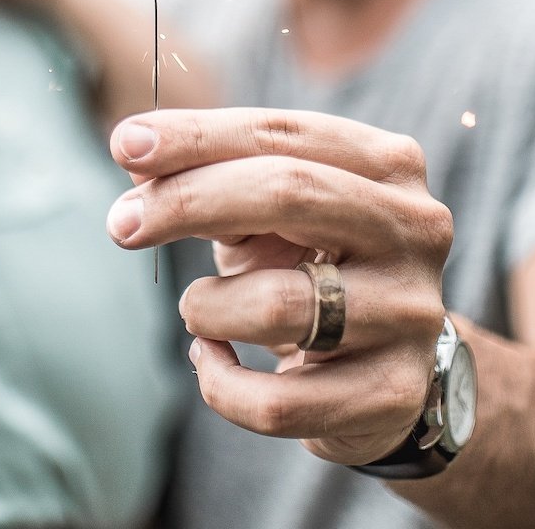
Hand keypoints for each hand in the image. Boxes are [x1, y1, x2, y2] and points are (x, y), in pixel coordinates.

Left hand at [106, 107, 452, 465]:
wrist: (383, 360)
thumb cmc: (310, 259)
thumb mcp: (266, 208)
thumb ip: (207, 171)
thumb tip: (134, 148)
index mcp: (385, 163)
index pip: (281, 132)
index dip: (196, 135)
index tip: (125, 142)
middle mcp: (413, 227)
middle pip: (288, 192)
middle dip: (187, 201)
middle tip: (121, 223)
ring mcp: (410, 312)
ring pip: (279, 304)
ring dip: (206, 305)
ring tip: (197, 306)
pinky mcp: (393, 393)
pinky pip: (277, 402)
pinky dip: (219, 382)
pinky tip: (209, 359)